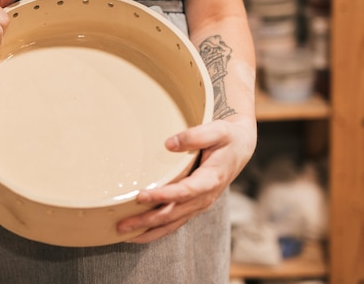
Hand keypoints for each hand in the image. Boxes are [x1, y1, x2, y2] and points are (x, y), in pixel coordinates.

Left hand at [117, 117, 255, 242]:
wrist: (241, 147)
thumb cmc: (227, 137)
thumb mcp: (216, 131)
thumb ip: (195, 136)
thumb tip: (169, 143)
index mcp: (211, 180)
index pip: (184, 192)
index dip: (162, 196)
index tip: (141, 196)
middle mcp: (204, 198)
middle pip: (173, 213)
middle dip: (147, 221)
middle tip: (122, 224)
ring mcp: (199, 204)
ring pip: (172, 223)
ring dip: (148, 230)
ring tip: (124, 233)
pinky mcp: (193, 206)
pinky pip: (174, 222)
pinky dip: (156, 230)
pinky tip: (138, 232)